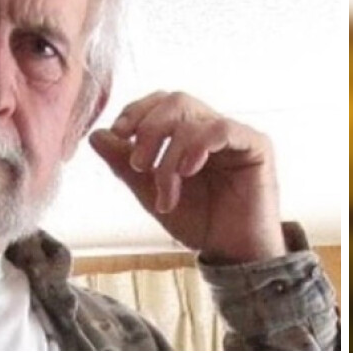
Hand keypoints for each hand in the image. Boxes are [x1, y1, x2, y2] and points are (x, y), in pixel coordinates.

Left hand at [88, 91, 285, 263]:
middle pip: (175, 100)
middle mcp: (209, 127)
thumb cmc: (197, 221)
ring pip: (193, 116)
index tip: (119, 133)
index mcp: (186, 133)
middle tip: (139, 164)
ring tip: (166, 189)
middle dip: (149, 128)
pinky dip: (198, 145)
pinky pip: (222, 129)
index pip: (159, 103)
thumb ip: (124, 164)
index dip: (136, 111)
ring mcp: (233, 134)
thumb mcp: (149, 193)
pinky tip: (189, 170)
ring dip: (170, 152)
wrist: (232, 252)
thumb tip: (96, 135)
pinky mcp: (255, 146)